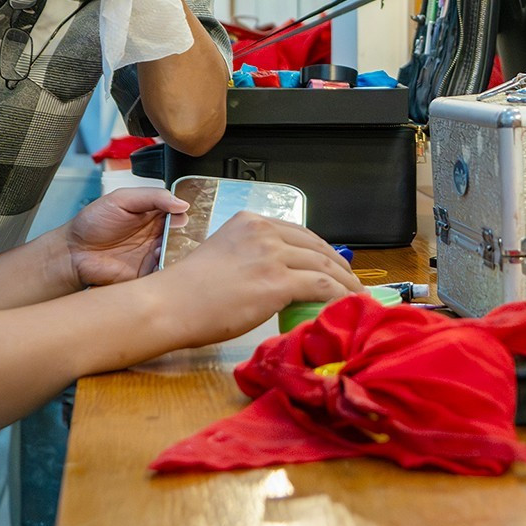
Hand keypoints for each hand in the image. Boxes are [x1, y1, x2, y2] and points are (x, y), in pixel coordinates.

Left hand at [65, 187, 188, 288]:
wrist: (72, 251)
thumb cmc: (92, 222)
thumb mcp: (121, 198)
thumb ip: (153, 197)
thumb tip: (182, 204)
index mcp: (154, 215)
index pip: (180, 214)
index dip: (184, 215)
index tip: (182, 217)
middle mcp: (157, 236)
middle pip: (182, 236)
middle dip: (183, 236)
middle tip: (174, 233)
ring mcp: (152, 256)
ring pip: (177, 255)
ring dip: (175, 252)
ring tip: (160, 246)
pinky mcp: (146, 274)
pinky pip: (163, 273)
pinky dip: (166, 269)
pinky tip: (156, 259)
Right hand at [149, 212, 362, 344]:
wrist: (169, 305)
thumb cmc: (188, 290)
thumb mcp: (224, 255)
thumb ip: (253, 256)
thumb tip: (278, 275)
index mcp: (250, 221)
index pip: (299, 233)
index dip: (322, 251)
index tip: (333, 265)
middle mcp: (264, 231)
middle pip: (317, 247)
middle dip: (340, 266)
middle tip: (352, 282)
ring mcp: (272, 255)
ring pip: (325, 266)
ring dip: (346, 283)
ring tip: (356, 296)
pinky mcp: (277, 281)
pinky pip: (323, 287)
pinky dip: (341, 295)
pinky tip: (347, 305)